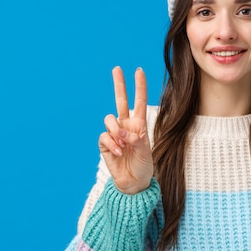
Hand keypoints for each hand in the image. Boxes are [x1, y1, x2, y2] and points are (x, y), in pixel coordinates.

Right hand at [98, 66, 153, 193]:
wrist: (133, 182)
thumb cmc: (143, 166)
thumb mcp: (145, 152)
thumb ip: (136, 140)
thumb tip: (121, 132)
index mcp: (139, 125)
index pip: (139, 102)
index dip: (139, 87)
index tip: (139, 71)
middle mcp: (126, 126)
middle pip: (120, 101)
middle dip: (119, 85)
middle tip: (117, 68)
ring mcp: (114, 134)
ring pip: (109, 119)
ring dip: (116, 131)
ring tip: (124, 145)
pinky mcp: (105, 144)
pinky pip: (104, 136)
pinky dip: (112, 144)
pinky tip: (119, 153)